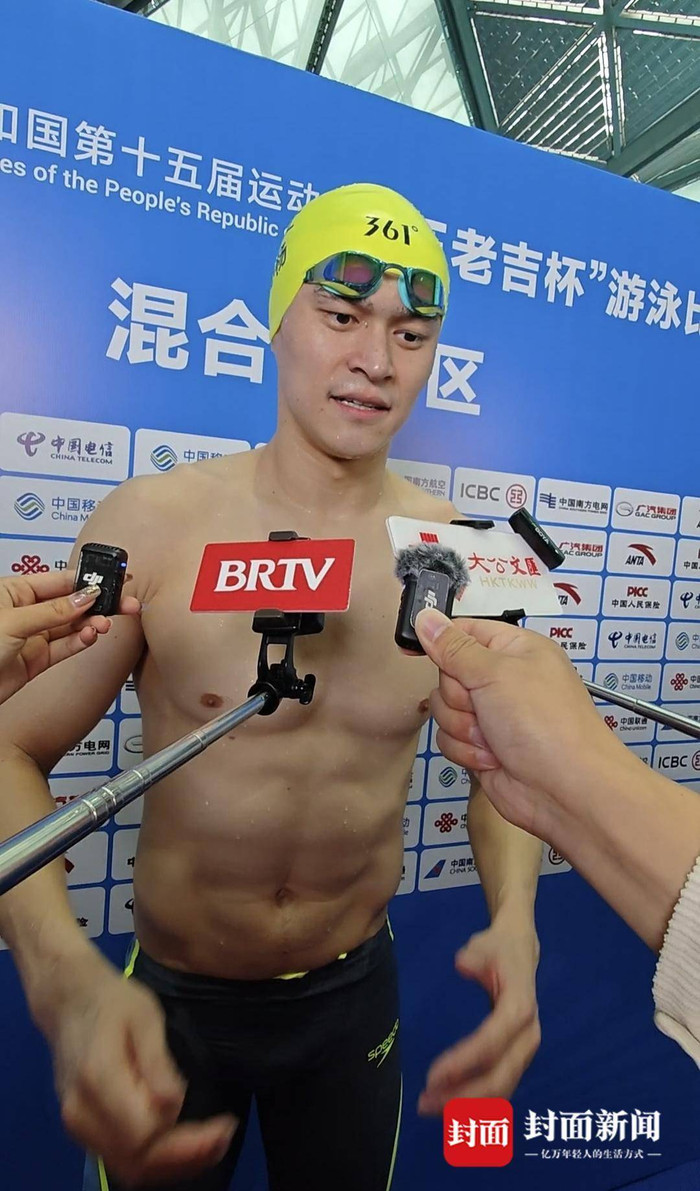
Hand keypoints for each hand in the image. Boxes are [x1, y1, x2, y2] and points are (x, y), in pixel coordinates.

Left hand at [0, 570, 139, 704]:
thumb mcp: (13, 622)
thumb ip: (54, 611)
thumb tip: (86, 596)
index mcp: (14, 590)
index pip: (60, 581)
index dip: (88, 579)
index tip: (115, 579)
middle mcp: (25, 611)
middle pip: (70, 603)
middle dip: (98, 603)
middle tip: (126, 604)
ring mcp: (31, 637)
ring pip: (70, 626)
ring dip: (91, 624)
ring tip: (106, 624)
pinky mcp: (35, 661)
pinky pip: (64, 647)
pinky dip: (80, 642)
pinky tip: (92, 636)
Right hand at [40, 949, 236, 1186]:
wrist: (71, 1003)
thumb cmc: (114, 1002)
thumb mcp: (145, 1015)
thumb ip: (158, 1062)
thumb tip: (174, 1105)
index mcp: (98, 1077)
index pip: (143, 1132)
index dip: (184, 1136)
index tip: (222, 1120)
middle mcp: (82, 1112)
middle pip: (136, 1160)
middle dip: (187, 1158)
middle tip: (226, 1135)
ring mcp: (78, 1126)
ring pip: (129, 1168)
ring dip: (175, 1166)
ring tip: (215, 1146)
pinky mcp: (84, 1131)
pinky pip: (121, 1161)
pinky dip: (156, 1163)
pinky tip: (187, 1148)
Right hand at [415, 609, 624, 838]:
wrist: (564, 790)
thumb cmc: (544, 723)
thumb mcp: (496, 673)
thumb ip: (454, 647)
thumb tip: (426, 617)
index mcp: (515, 650)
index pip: (465, 631)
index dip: (438, 639)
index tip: (412, 645)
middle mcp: (503, 680)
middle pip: (447, 674)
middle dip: (458, 695)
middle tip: (482, 705)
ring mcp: (492, 715)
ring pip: (444, 710)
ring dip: (463, 727)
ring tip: (492, 737)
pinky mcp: (482, 746)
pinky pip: (449, 739)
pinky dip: (467, 750)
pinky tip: (493, 758)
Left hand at [418, 920, 539, 1114]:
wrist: (520, 950)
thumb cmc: (498, 949)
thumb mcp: (484, 945)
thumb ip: (474, 956)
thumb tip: (462, 965)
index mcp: (520, 1007)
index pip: (491, 1043)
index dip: (464, 1063)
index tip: (433, 1075)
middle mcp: (527, 1035)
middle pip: (499, 1076)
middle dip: (463, 1095)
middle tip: (425, 1102)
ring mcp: (524, 1049)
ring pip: (500, 1087)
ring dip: (467, 1104)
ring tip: (430, 1108)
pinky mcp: (517, 1056)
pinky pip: (499, 1086)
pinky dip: (476, 1101)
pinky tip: (448, 1108)